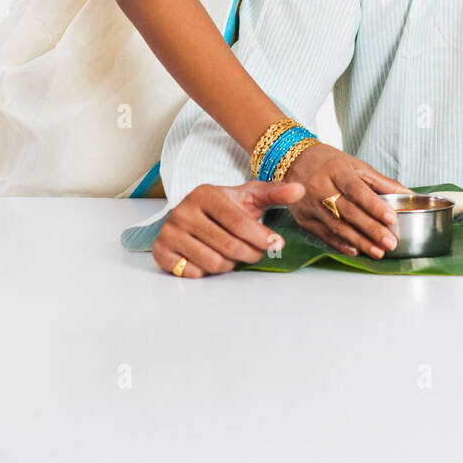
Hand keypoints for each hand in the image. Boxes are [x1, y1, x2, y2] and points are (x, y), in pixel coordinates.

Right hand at [151, 179, 305, 277]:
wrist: (194, 215)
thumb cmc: (227, 207)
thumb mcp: (251, 196)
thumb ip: (276, 193)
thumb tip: (301, 189)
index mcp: (205, 193)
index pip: (239, 223)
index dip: (262, 237)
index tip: (277, 244)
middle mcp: (182, 210)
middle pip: (228, 246)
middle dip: (250, 254)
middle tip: (256, 252)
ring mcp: (169, 231)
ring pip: (213, 263)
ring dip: (230, 264)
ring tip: (232, 253)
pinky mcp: (161, 251)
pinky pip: (193, 273)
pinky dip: (207, 271)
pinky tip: (210, 257)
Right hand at [284, 141, 409, 257]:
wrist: (292, 162)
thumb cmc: (328, 162)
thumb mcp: (354, 164)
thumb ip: (380, 181)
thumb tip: (407, 193)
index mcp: (336, 169)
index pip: (357, 190)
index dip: (375, 206)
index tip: (392, 218)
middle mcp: (320, 187)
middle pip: (349, 211)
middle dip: (372, 229)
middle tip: (390, 242)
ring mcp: (310, 205)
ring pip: (338, 227)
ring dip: (360, 241)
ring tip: (378, 251)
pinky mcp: (304, 219)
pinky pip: (324, 235)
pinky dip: (341, 244)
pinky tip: (355, 250)